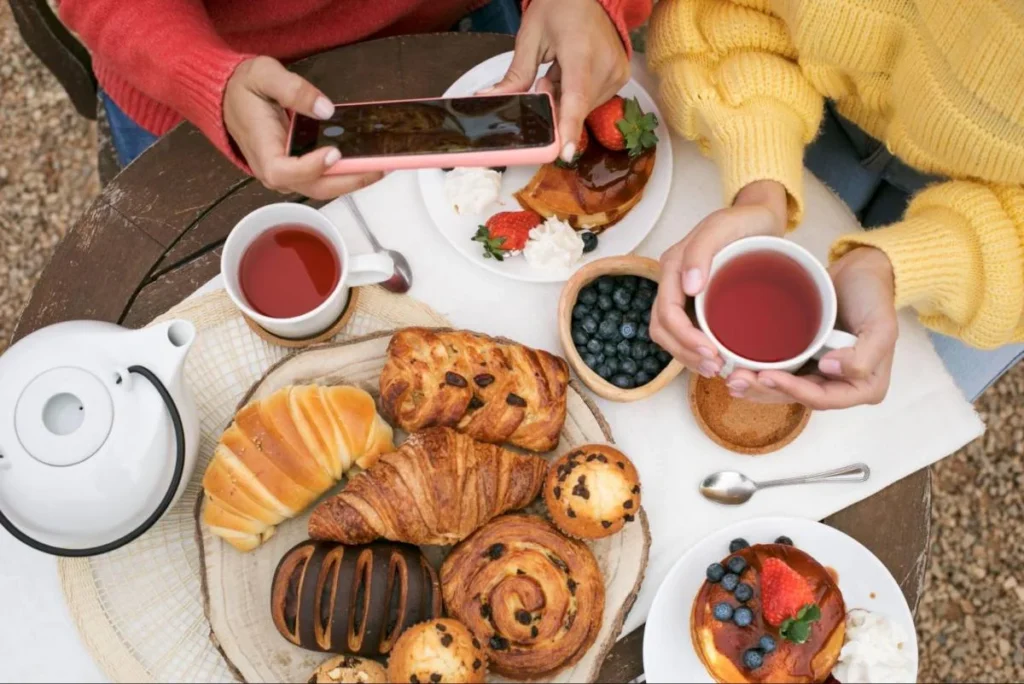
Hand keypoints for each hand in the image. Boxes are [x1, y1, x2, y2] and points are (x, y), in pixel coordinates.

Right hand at [224, 56, 382, 199]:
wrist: (228, 98)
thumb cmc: (243, 88)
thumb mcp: (263, 75)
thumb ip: (293, 89)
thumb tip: (324, 108)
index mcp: (261, 150)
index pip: (285, 171)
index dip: (311, 167)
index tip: (334, 153)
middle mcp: (274, 171)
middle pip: (313, 187)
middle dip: (349, 180)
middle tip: (379, 167)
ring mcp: (287, 174)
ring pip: (322, 188)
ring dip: (352, 180)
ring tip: (381, 167)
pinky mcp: (296, 171)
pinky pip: (323, 179)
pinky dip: (345, 174)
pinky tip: (366, 163)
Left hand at [486, 0, 629, 162]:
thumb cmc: (559, 7)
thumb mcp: (530, 37)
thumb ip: (516, 75)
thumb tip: (493, 99)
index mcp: (581, 53)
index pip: (575, 99)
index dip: (569, 128)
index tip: (565, 153)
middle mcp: (606, 65)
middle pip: (575, 107)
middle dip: (555, 102)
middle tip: (547, 76)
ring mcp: (617, 72)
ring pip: (583, 106)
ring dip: (566, 97)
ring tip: (561, 69)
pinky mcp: (622, 76)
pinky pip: (594, 99)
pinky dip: (578, 92)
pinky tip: (573, 71)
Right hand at [649, 181, 788, 376]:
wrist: (760, 218)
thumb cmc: (744, 221)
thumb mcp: (723, 226)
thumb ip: (701, 251)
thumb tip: (689, 287)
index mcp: (673, 266)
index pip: (666, 313)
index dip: (684, 339)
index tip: (712, 353)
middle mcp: (673, 282)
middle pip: (663, 329)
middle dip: (684, 353)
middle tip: (716, 368)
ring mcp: (683, 293)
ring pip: (671, 335)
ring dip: (688, 357)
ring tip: (716, 369)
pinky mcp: (697, 302)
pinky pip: (686, 331)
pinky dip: (695, 350)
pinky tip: (716, 359)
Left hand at [728, 247, 898, 408]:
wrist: (862, 271)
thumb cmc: (874, 295)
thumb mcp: (882, 325)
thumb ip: (864, 355)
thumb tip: (830, 369)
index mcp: (865, 387)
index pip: (823, 398)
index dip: (793, 391)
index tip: (766, 376)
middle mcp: (842, 385)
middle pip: (800, 397)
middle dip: (766, 392)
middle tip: (736, 381)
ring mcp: (823, 373)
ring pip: (787, 388)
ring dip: (759, 387)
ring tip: (732, 380)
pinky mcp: (807, 358)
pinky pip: (783, 371)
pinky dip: (762, 373)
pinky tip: (740, 369)